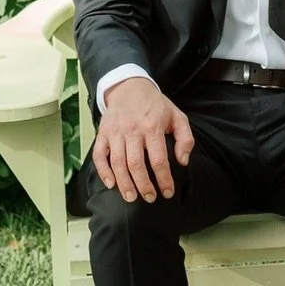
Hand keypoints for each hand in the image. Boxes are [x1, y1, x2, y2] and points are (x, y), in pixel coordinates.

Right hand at [94, 78, 194, 203]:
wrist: (130, 87)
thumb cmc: (156, 105)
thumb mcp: (177, 116)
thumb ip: (185, 139)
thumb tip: (183, 161)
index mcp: (153, 127)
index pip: (158, 159)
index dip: (163, 179)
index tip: (167, 192)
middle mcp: (132, 131)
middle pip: (136, 165)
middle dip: (143, 185)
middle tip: (149, 198)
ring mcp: (115, 133)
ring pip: (117, 163)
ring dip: (124, 183)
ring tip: (131, 197)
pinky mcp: (103, 134)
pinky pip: (99, 156)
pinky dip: (103, 172)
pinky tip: (111, 184)